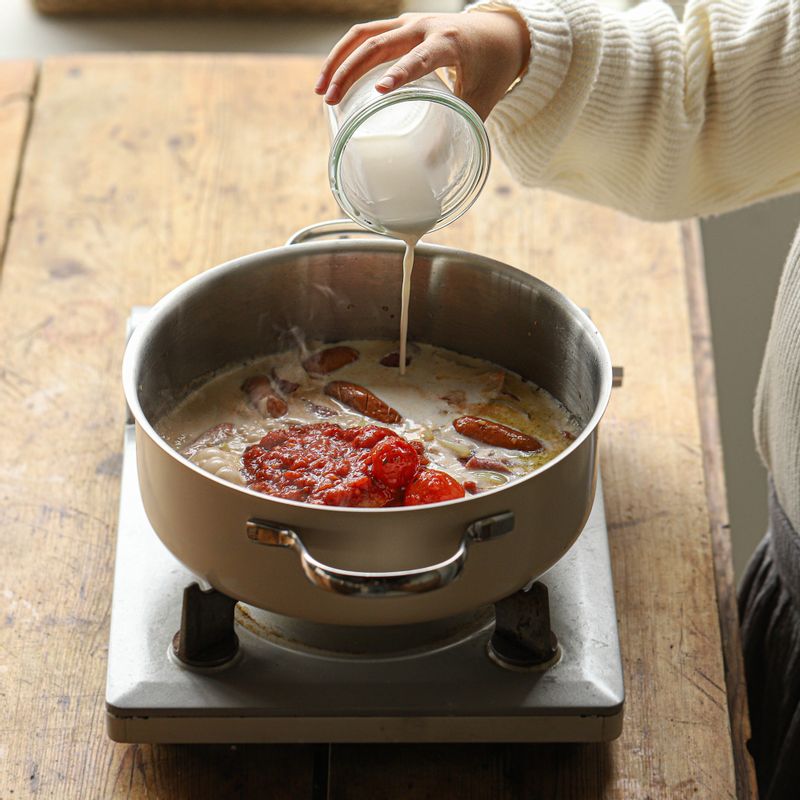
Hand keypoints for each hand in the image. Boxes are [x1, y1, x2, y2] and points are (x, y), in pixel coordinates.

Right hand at [314, 11, 530, 120]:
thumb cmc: (492, 68)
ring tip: (321, 92)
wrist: (501, 31)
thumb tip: (435, 166)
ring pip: (364, 35)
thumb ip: (461, 129)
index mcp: (449, 43)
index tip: (379, 92)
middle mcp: (425, 27)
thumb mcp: (483, 100)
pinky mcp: (400, 26)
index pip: (420, 57)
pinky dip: (345, 54)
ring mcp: (409, 23)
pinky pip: (365, 34)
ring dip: (338, 61)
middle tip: (331, 101)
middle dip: (350, 71)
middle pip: (378, 44)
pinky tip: (331, 77)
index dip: (400, 74)